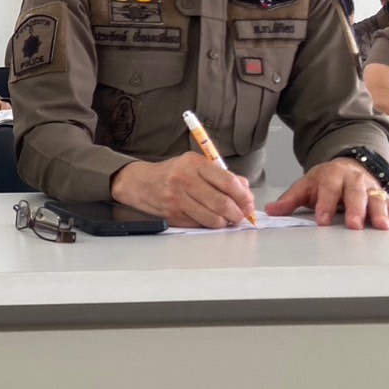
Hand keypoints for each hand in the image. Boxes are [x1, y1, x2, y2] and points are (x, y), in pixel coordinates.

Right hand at [110, 153, 254, 227]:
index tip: (249, 202)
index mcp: (193, 163)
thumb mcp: (195, 164)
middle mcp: (184, 180)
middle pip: (223, 203)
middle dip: (238, 213)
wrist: (140, 183)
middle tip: (241, 215)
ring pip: (213, 219)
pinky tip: (208, 218)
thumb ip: (221, 175)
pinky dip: (209, 225)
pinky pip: (200, 225)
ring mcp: (177, 199)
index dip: (244, 196)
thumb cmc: (172, 173)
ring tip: (226, 219)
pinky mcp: (172, 215)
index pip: (228, 181)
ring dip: (225, 222)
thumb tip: (246, 192)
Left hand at [266, 158, 388, 230]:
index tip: (323, 220)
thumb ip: (290, 200)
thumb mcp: (306, 186)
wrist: (348, 166)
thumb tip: (271, 211)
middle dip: (355, 209)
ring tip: (381, 225)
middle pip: (355, 193)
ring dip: (379, 211)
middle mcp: (353, 180)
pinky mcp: (383, 195)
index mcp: (331, 176)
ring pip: (376, 198)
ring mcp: (370, 187)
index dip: (325, 204)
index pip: (328, 189)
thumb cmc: (326, 181)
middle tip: (354, 225)